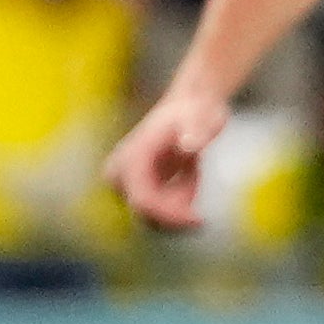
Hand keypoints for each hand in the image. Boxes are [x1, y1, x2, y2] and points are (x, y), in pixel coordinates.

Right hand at [105, 79, 237, 231]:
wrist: (189, 105)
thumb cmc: (196, 111)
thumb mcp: (202, 117)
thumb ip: (197, 130)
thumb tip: (188, 146)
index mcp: (132, 157)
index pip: (143, 201)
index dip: (170, 215)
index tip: (199, 219)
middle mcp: (120, 172)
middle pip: (147, 213)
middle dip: (178, 208)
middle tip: (195, 175)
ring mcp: (126, 182)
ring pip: (155, 214)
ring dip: (181, 199)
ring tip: (191, 167)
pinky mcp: (136, 187)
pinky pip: (161, 208)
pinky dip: (181, 196)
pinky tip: (188, 171)